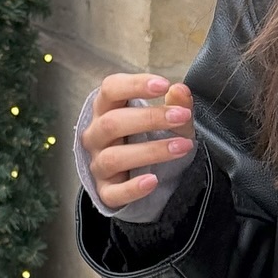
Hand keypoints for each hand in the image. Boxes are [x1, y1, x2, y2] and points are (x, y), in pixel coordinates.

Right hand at [83, 73, 195, 211]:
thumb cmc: (149, 139)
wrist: (147, 177)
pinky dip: (133, 187)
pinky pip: (114, 192)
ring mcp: (98, 164)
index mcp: (106, 109)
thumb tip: (180, 90)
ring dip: (151, 151)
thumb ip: (176, 105)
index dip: (134, 85)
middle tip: (181, 116)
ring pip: (113, 157)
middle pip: (112, 123)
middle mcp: (96, 135)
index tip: (163, 84)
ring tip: (182, 147)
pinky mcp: (105, 192)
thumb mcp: (168, 120)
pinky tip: (153, 180)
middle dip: (149, 118)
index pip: (110, 89)